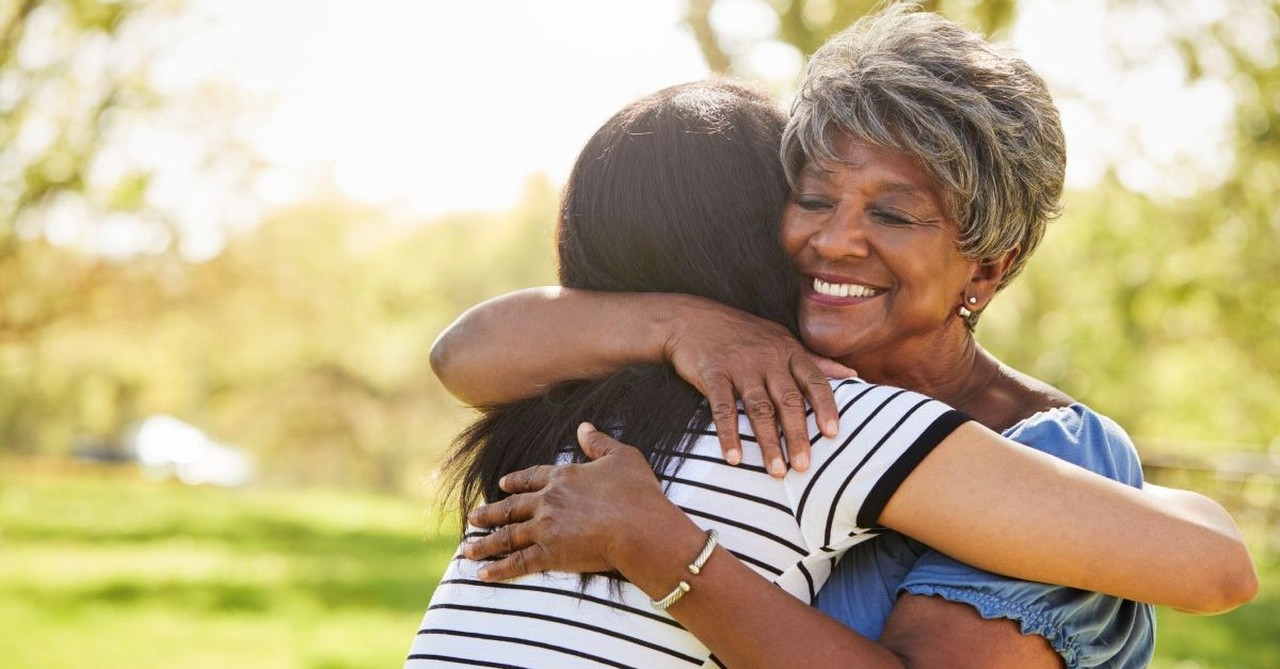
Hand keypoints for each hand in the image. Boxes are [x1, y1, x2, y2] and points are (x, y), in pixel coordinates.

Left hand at [464, 423, 689, 580]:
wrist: (640, 528)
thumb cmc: (637, 492)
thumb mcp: (622, 457)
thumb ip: (599, 443)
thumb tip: (584, 427)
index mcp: (563, 477)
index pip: (531, 477)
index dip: (515, 481)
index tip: (502, 484)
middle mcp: (547, 501)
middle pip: (512, 506)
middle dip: (490, 513)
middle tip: (473, 518)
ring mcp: (545, 529)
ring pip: (507, 535)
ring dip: (485, 543)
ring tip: (467, 549)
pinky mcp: (549, 555)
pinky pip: (518, 563)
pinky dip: (499, 570)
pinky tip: (482, 574)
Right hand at [663, 301, 855, 476]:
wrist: (692, 319)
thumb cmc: (743, 333)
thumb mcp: (782, 339)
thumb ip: (816, 361)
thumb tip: (852, 374)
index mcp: (789, 351)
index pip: (814, 380)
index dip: (825, 407)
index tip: (833, 433)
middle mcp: (768, 358)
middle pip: (788, 400)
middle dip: (797, 435)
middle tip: (803, 466)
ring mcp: (740, 366)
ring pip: (759, 408)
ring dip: (768, 442)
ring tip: (776, 471)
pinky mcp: (713, 374)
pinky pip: (722, 408)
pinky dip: (728, 434)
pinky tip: (734, 457)